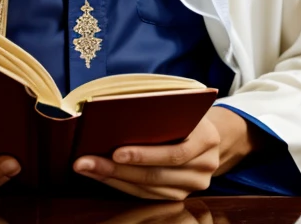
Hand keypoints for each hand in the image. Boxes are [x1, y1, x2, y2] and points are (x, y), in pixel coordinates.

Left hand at [72, 106, 259, 200]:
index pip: (174, 153)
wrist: (215, 135)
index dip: (144, 154)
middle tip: (84, 161)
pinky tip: (101, 175)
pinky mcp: (180, 196)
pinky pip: (148, 196)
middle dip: (115, 169)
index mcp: (207, 139)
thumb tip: (116, 109)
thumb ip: (161, 108)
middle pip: (156, 175)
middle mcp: (204, 167)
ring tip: (86, 168)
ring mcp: (192, 186)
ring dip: (113, 179)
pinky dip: (122, 186)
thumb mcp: (183, 103)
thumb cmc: (188, 112)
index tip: (115, 151)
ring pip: (148, 189)